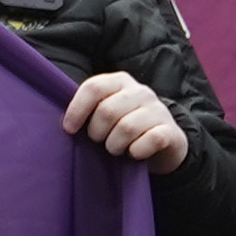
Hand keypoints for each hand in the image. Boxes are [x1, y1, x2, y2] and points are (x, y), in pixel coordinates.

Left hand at [62, 71, 184, 171]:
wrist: (165, 144)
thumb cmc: (125, 128)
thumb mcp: (108, 113)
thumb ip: (89, 110)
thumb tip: (65, 122)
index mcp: (120, 82)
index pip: (94, 87)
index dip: (77, 109)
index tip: (69, 129)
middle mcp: (141, 91)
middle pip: (107, 111)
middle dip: (97, 133)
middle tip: (100, 141)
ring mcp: (158, 110)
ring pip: (126, 128)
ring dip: (115, 145)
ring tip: (116, 149)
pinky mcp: (170, 131)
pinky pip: (149, 140)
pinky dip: (136, 151)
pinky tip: (134, 153)